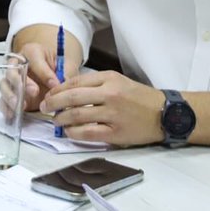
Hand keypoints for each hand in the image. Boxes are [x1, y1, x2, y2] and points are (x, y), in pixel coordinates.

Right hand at [4, 41, 59, 114]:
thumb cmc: (58, 67)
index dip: (43, 71)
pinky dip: (6, 108)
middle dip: (22, 82)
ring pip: (4, 85)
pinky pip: (2, 100)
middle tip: (35, 92)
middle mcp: (17, 64)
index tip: (54, 84)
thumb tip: (61, 85)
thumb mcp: (66, 65)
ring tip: (22, 105)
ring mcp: (11, 80)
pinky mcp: (10, 94)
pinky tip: (13, 115)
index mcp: (32, 52)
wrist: (52, 74)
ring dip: (11, 96)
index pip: (33, 58)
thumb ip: (66, 73)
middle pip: (12, 71)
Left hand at [42, 70, 165, 146]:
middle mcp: (110, 94)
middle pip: (71, 97)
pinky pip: (88, 133)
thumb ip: (95, 84)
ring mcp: (113, 114)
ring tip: (56, 121)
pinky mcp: (116, 132)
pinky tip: (69, 132)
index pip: (74, 82)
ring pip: (77, 116)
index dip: (57, 89)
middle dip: (53, 103)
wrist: (165, 113)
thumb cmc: (139, 97)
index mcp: (109, 78)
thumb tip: (66, 91)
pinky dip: (74, 133)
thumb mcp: (118, 81)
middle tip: (44, 108)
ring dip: (61, 119)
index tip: (48, 95)